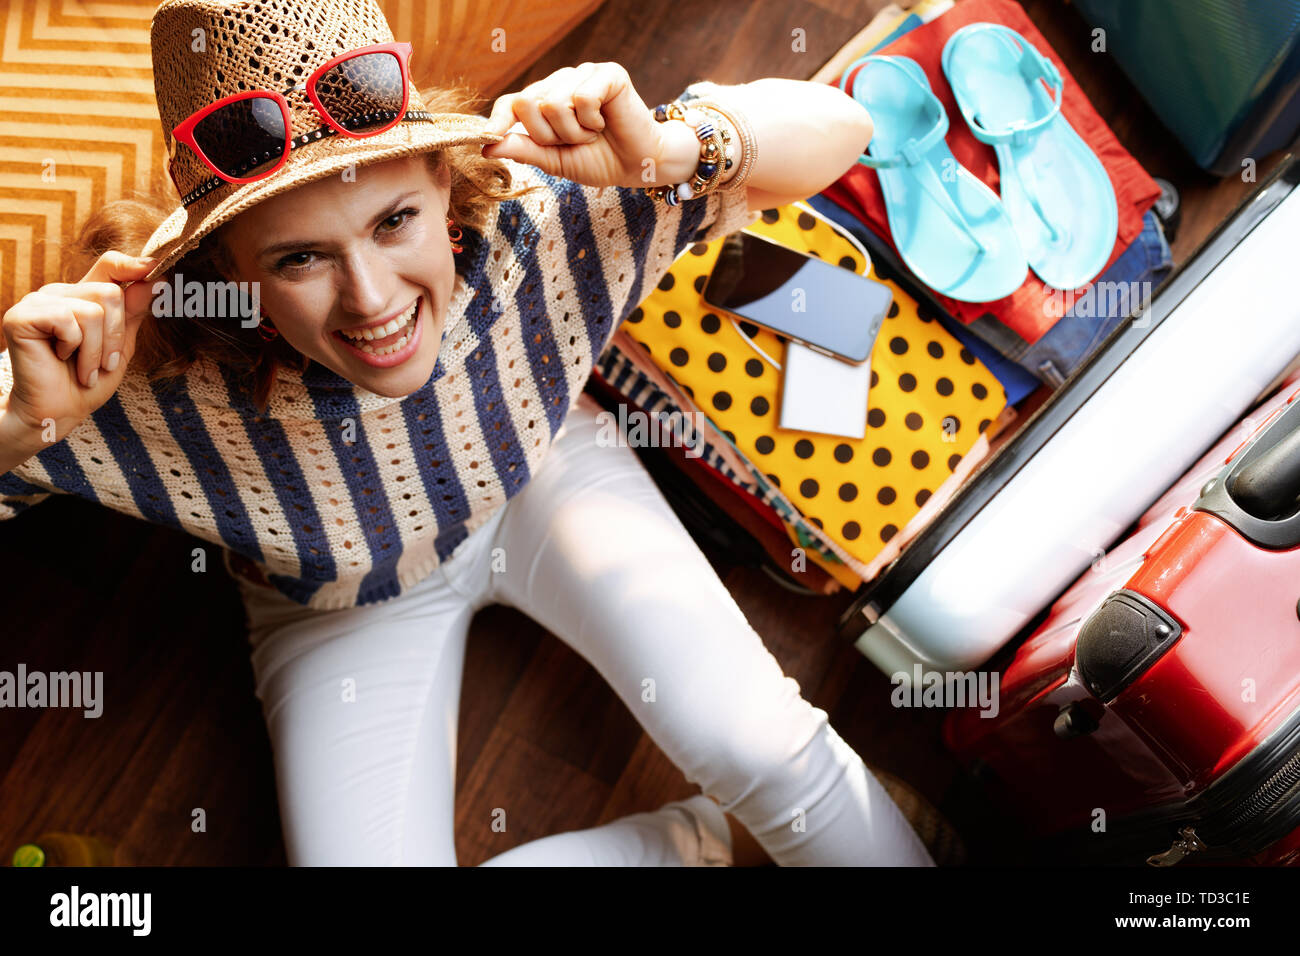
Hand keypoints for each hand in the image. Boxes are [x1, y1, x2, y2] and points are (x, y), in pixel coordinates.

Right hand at [1, 251, 156, 444]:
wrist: (59, 411)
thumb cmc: (89, 380)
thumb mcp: (121, 345)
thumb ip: (133, 312)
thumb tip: (155, 277)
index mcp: (84, 297)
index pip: (110, 265)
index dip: (133, 265)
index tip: (156, 267)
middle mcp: (61, 293)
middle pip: (110, 292)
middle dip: (115, 337)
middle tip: (104, 363)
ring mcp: (38, 301)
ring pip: (93, 310)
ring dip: (96, 349)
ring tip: (86, 369)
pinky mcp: (21, 315)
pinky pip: (67, 320)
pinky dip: (74, 347)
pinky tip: (61, 358)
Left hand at [481, 61, 666, 188]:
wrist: (638, 165)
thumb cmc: (599, 161)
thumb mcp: (554, 160)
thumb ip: (523, 149)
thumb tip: (486, 147)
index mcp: (545, 101)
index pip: (511, 103)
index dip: (498, 120)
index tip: (489, 137)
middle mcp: (561, 82)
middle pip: (528, 104)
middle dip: (549, 136)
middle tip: (575, 141)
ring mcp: (583, 74)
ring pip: (553, 103)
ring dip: (573, 132)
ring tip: (592, 134)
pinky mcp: (607, 73)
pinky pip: (581, 97)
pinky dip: (591, 120)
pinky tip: (604, 123)